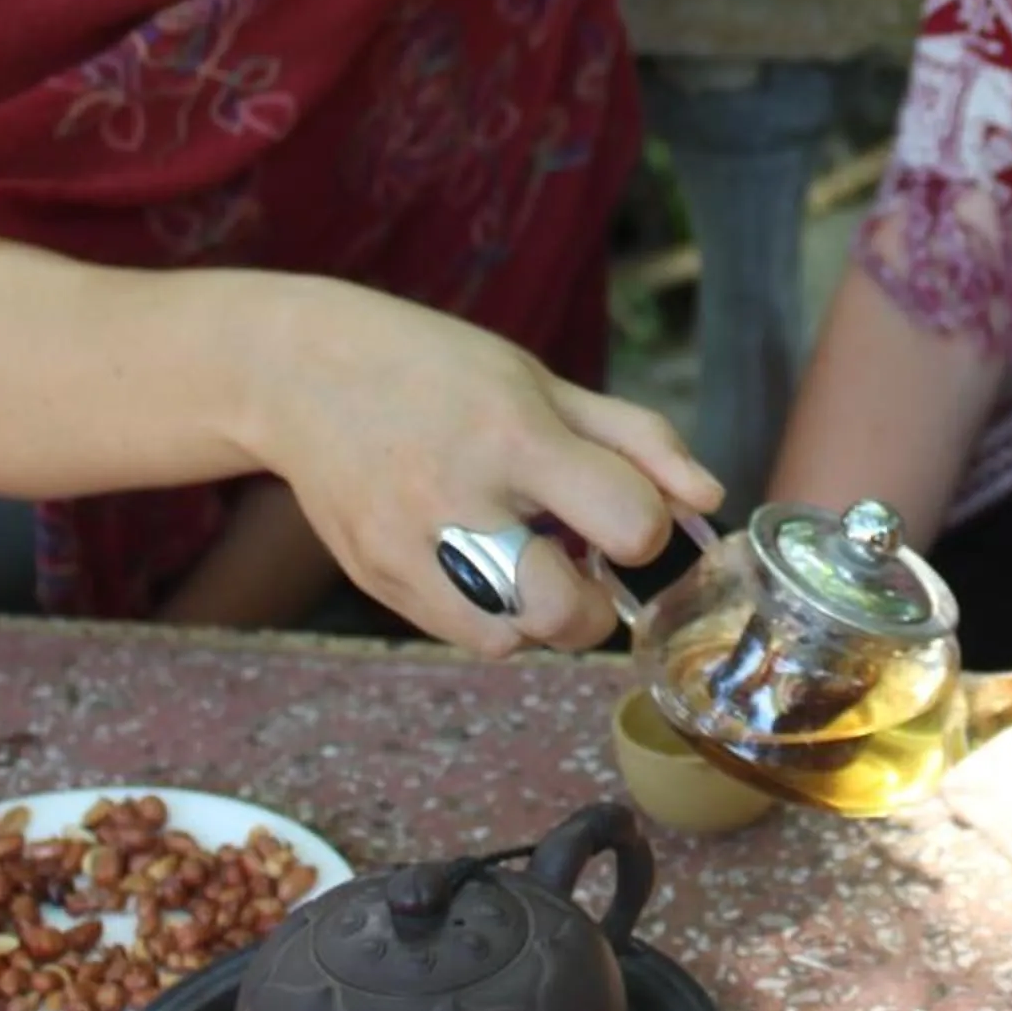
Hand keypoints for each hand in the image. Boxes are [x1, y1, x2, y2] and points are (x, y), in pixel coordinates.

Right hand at [245, 279, 721, 656]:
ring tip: (524, 561)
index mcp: (514, 435)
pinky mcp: (376, 578)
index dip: (644, 527)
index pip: (627, 523)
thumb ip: (636, 440)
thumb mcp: (544, 380)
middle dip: (595, 602)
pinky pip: (465, 638)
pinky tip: (480, 566)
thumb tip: (708, 502)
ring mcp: (409, 547)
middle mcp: (458, 497)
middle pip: (567, 611)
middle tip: (578, 559)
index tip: (620, 511)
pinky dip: (492, 619)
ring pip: (514, 640)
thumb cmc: (440, 371)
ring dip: (540, 617)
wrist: (304, 372)